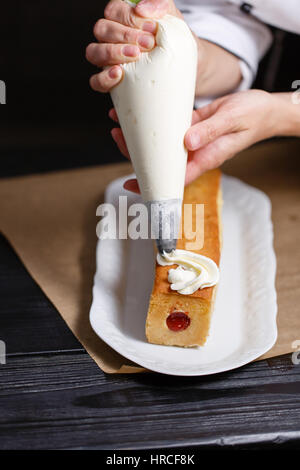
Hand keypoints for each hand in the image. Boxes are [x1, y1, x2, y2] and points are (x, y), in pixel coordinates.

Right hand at [86, 0, 181, 92]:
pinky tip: (118, 74)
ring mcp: (107, 59)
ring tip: (135, 56)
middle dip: (124, 35)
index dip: (130, 18)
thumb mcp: (170, 19)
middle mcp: (111, 37)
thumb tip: (141, 8)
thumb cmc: (171, 42)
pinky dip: (104, 79)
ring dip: (111, 53)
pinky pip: (97, 81)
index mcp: (122, 18)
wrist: (180, 68)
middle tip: (147, 43)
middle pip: (101, 29)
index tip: (151, 28)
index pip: (114, 11)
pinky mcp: (109, 81)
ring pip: (93, 52)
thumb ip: (159, 5)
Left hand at [109, 90, 277, 191]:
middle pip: (161, 161)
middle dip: (137, 154)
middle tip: (118, 136)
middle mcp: (196, 152)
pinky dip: (153, 122)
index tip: (131, 184)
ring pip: (162, 145)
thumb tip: (187, 142)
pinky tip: (140, 112)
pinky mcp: (192, 126)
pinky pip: (168, 127)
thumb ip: (210, 131)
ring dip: (141, 137)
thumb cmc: (253, 116)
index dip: (152, 184)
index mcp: (205, 158)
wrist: (265, 108)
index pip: (174, 178)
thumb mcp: (233, 120)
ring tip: (120, 123)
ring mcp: (192, 140)